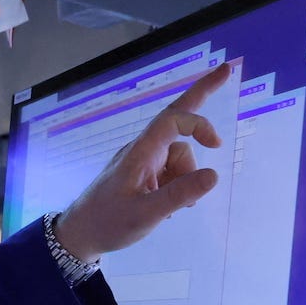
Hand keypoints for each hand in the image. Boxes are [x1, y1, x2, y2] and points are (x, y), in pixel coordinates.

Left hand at [53, 61, 237, 262]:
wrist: (80, 235)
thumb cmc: (107, 223)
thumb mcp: (145, 214)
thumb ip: (179, 195)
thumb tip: (213, 175)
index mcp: (141, 152)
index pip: (173, 119)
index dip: (198, 122)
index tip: (216, 144)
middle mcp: (143, 150)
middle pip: (177, 119)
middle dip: (201, 94)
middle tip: (225, 69)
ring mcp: (144, 161)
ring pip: (179, 157)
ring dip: (185, 178)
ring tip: (171, 207)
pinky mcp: (143, 174)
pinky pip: (171, 171)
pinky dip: (177, 185)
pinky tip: (167, 207)